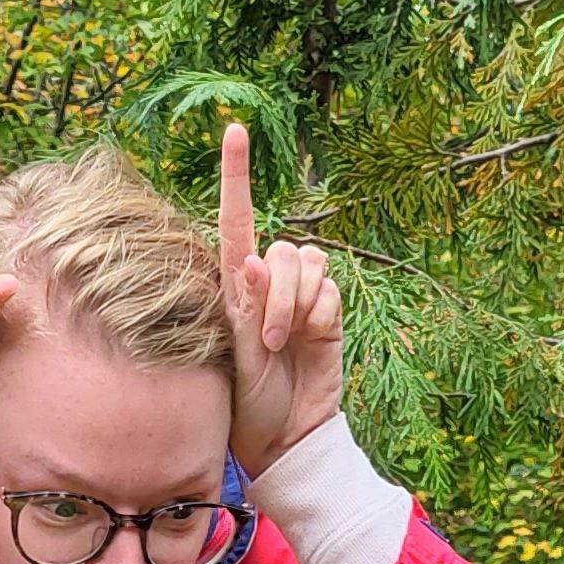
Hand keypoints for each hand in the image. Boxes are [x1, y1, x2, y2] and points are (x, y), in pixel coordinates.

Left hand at [218, 121, 344, 475]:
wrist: (287, 434)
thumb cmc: (250, 399)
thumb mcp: (237, 353)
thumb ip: (246, 305)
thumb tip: (253, 259)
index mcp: (236, 284)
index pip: (234, 219)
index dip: (236, 174)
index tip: (234, 129)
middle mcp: (270, 281)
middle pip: (281, 248)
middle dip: (275, 292)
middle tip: (266, 340)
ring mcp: (302, 295)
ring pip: (308, 263)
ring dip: (295, 305)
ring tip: (283, 344)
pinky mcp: (329, 311)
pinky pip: (329, 289)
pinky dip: (318, 314)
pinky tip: (310, 340)